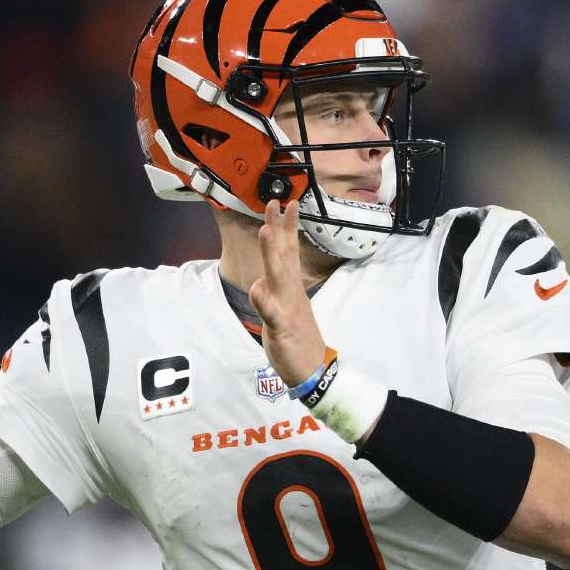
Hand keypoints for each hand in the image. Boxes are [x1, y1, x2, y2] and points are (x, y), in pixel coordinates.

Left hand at [249, 199, 326, 385]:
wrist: (312, 367)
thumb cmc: (296, 338)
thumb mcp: (282, 311)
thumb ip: (272, 294)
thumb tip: (259, 283)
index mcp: (290, 286)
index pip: (288, 250)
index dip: (286, 227)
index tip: (286, 203)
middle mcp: (289, 291)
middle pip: (283, 254)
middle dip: (278, 227)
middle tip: (275, 202)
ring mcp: (286, 307)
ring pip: (277, 276)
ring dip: (270, 252)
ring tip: (264, 230)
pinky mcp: (281, 326)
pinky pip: (271, 312)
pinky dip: (264, 300)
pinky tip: (257, 289)